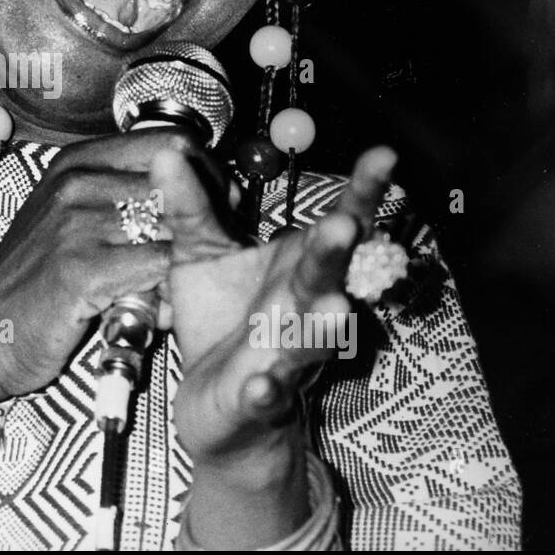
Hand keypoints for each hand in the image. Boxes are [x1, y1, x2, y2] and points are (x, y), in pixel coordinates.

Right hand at [0, 128, 209, 398]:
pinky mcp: (80, 267)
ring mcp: (75, 221)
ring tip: (171, 294)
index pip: (173, 143)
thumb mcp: (72, 219)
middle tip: (204, 261)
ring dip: (186, 267)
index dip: (206, 177)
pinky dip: (167, 296)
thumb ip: (125, 197)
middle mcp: (77, 180)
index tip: (217, 209)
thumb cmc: (36, 281)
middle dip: (204, 225)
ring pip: (173, 230)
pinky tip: (151, 312)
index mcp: (79, 160)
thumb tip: (204, 191)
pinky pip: (158, 270)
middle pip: (181, 186)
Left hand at [155, 146, 397, 478]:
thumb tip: (170, 150)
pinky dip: (267, 391)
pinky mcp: (261, 398)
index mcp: (298, 267)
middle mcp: (305, 308)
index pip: (336, 223)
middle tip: (344, 224)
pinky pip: (269, 394)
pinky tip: (261, 385)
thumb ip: (191, 206)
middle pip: (327, 274)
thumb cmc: (220, 319)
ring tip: (335, 306)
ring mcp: (287, 356)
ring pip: (313, 339)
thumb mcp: (199, 255)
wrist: (216, 403)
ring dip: (323, 324)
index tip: (384, 155)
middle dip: (336, 250)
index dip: (363, 191)